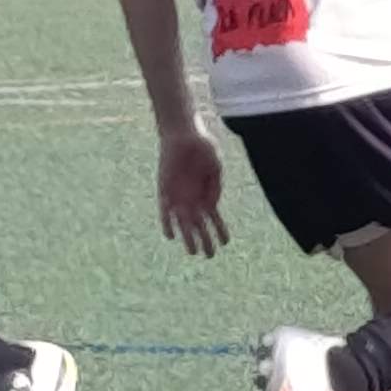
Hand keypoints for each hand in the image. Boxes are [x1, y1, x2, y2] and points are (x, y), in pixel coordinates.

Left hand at [157, 122, 227, 258]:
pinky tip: (171, 235)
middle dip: (205, 241)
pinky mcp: (165, 191)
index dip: (220, 231)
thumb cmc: (203, 147)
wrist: (183, 135)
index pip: (214, 219)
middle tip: (209, 256)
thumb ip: (215, 187)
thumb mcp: (215, 167)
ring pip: (184, 224)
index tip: (225, 243)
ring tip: (192, 252)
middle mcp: (192, 199)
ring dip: (188, 238)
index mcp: (207, 195)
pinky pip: (165, 212)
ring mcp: (179, 197)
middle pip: (199, 226)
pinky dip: (167, 223)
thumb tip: (212, 207)